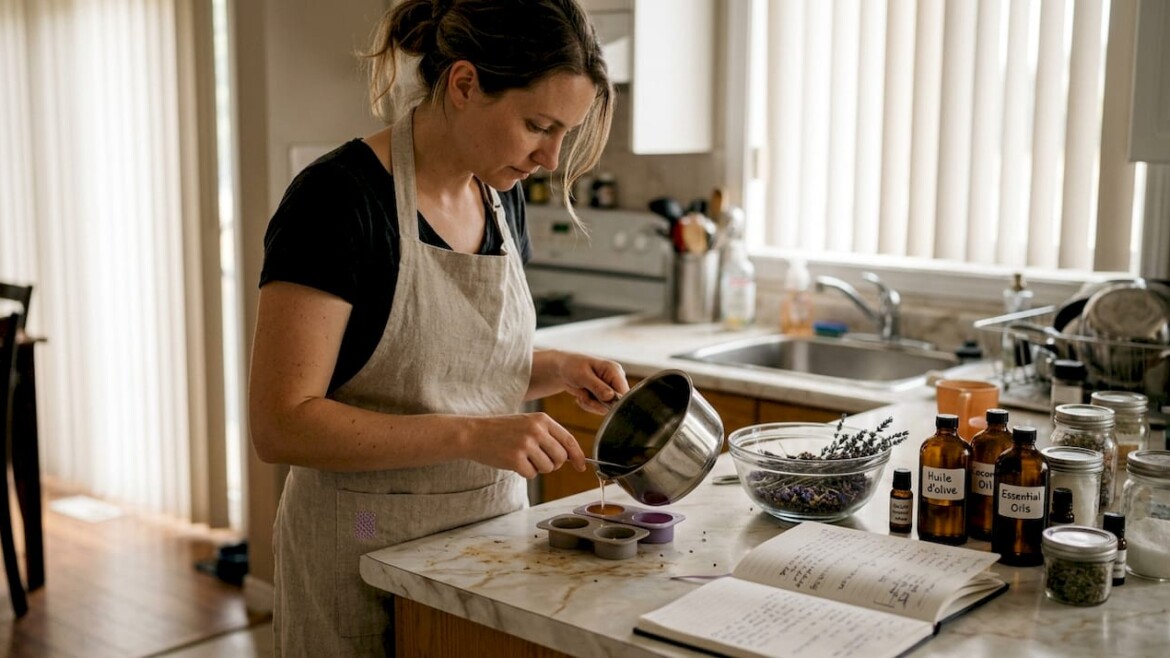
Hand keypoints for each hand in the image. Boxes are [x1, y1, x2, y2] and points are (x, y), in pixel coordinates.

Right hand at [468, 413, 584, 477]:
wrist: (474, 433)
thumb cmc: (502, 430)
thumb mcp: (528, 423)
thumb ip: (548, 435)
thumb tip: (570, 456)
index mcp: (542, 419)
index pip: (568, 440)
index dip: (577, 455)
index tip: (581, 466)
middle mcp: (536, 430)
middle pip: (561, 457)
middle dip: (553, 464)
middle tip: (538, 460)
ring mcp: (526, 444)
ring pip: (548, 468)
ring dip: (538, 468)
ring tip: (523, 458)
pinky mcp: (515, 458)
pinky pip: (532, 474)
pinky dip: (525, 472)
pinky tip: (513, 462)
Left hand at [555, 352, 628, 414]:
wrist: (563, 369)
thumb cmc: (572, 366)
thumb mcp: (582, 375)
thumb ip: (597, 386)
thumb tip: (610, 397)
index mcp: (614, 370)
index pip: (624, 392)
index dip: (614, 402)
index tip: (598, 402)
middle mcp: (615, 380)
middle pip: (615, 403)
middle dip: (597, 403)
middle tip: (583, 396)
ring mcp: (610, 388)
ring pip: (606, 408)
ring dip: (590, 404)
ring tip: (581, 394)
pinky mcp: (604, 396)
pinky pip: (599, 409)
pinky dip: (588, 405)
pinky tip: (582, 396)